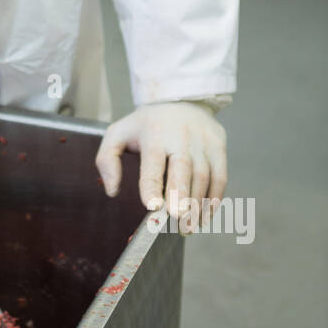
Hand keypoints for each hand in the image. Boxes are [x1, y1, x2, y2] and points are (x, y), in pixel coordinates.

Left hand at [95, 101, 227, 228]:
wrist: (181, 99)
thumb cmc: (147, 124)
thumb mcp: (118, 133)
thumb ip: (107, 161)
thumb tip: (112, 190)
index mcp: (154, 134)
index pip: (152, 162)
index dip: (152, 185)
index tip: (152, 206)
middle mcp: (181, 136)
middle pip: (183, 168)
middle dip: (181, 196)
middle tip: (178, 219)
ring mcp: (203, 141)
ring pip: (204, 176)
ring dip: (197, 205)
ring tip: (188, 227)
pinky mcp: (219, 146)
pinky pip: (220, 176)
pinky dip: (214, 199)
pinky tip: (204, 216)